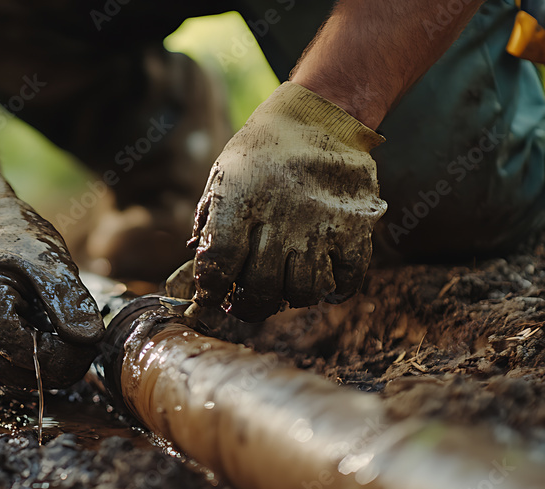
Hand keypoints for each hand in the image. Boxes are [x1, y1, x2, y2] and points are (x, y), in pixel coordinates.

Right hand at [0, 170, 103, 392]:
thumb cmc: (16, 233)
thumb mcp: (50, 261)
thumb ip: (69, 302)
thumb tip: (89, 339)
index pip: (13, 346)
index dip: (51, 358)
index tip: (84, 352)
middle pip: (1, 367)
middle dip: (45, 371)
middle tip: (80, 361)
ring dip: (30, 375)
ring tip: (64, 359)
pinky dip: (15, 368)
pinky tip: (40, 358)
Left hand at [189, 82, 386, 321]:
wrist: (320, 116)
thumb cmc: (263, 151)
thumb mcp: (224, 174)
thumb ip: (211, 220)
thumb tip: (199, 265)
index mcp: (241, 202)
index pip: (220, 262)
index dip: (212, 288)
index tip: (212, 295)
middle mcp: (280, 217)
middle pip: (262, 287)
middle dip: (249, 306)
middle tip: (248, 301)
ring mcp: (321, 224)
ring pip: (304, 290)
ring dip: (291, 296)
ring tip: (285, 285)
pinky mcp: (355, 226)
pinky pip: (349, 277)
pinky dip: (336, 289)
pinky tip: (324, 282)